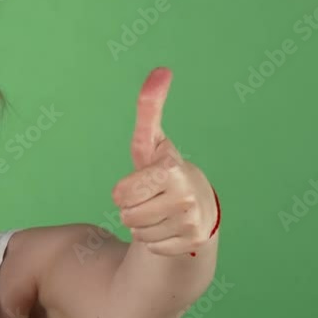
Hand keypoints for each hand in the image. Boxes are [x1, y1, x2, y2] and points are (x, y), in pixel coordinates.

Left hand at [111, 68, 216, 256]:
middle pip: (127, 216)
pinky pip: (153, 247)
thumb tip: (161, 70)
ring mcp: (191, 222)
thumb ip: (150, 107)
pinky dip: (156, 240)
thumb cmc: (163, 168)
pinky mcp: (194, 243)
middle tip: (149, 197)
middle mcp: (184, 197)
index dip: (124, 190)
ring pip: (139, 233)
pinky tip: (169, 226)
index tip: (140, 183)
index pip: (120, 194)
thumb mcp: (151, 141)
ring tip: (158, 210)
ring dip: (142, 224)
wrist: (197, 202)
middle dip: (132, 208)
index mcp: (171, 171)